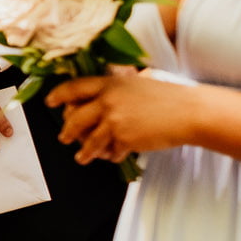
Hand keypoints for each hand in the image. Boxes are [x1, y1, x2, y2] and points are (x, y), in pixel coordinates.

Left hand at [49, 67, 193, 163]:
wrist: (190, 112)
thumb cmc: (168, 97)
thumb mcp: (137, 83)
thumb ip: (116, 91)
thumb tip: (98, 101)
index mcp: (109, 83)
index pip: (74, 88)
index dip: (58, 95)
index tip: (50, 102)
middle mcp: (107, 101)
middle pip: (74, 118)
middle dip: (67, 131)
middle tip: (64, 136)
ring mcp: (114, 120)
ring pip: (88, 140)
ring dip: (84, 151)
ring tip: (82, 157)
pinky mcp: (124, 138)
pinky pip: (110, 151)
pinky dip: (111, 155)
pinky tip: (114, 156)